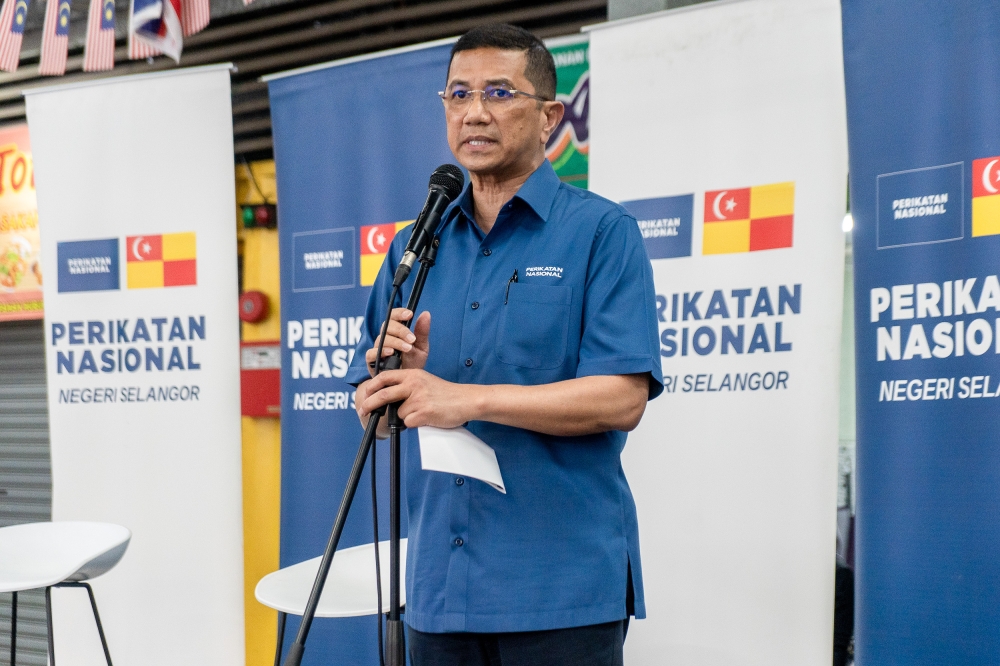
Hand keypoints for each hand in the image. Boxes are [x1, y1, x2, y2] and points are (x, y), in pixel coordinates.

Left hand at [357, 369, 478, 429]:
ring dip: (405, 417)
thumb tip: (387, 399)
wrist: (465, 400)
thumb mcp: (424, 381)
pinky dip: (414, 424)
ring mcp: (418, 399)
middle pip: (382, 395)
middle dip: (369, 405)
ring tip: (421, 412)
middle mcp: (413, 384)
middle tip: (363, 411)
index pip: (384, 377)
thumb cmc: (446, 393)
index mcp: (412, 375)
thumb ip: (407, 386)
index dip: (371, 386)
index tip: (365, 394)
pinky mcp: (423, 413)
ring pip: (398, 413)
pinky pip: (408, 423)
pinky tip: (426, 418)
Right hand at [365, 308, 430, 377]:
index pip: (393, 316)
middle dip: (401, 330)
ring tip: (408, 348)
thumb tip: (426, 313)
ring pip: (382, 338)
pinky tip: (391, 353)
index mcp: (396, 331)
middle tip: (412, 339)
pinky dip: (381, 351)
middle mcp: (385, 337)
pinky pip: (372, 352)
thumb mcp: (421, 348)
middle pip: (388, 326)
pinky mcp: (372, 360)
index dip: (399, 313)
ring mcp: (377, 348)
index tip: (410, 314)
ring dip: (395, 342)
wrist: (406, 384)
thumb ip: (422, 332)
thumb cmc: (412, 364)